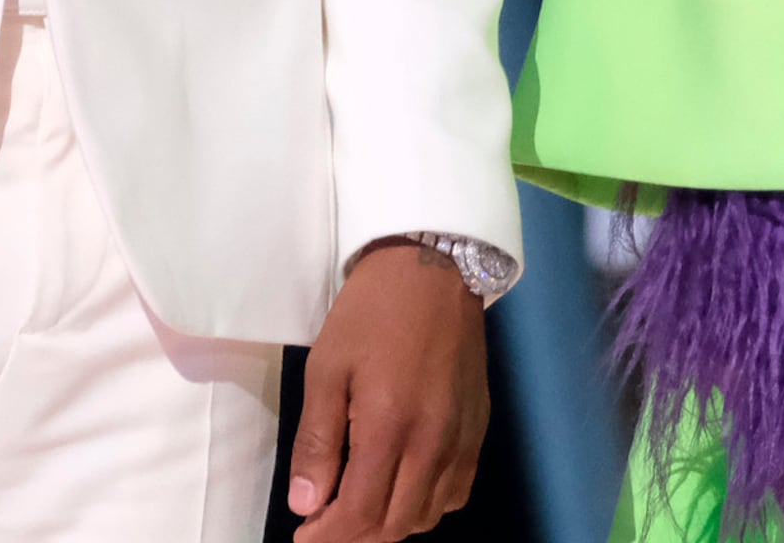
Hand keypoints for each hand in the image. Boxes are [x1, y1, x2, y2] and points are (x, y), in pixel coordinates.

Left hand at [288, 241, 489, 542]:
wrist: (434, 267)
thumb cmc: (371, 313)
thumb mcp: (326, 368)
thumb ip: (317, 442)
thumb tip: (306, 504)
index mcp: (389, 427)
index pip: (361, 513)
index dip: (329, 537)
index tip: (304, 536)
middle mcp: (433, 442)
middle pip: (396, 524)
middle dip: (356, 536)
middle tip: (326, 524)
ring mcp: (462, 437)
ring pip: (429, 514)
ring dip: (391, 523)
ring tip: (361, 505)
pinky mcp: (478, 426)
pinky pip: (457, 490)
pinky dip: (428, 504)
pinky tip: (405, 486)